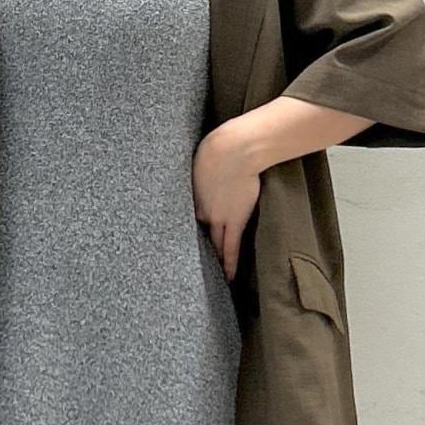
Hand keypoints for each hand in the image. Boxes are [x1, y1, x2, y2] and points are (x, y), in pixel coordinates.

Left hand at [192, 118, 261, 281]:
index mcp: (193, 196)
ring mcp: (218, 218)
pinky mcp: (235, 221)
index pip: (193, 217)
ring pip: (215, 245)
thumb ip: (204, 169)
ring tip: (215, 278)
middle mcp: (202, 211)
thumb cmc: (220, 146)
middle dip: (196, 250)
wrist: (233, 149)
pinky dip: (230, 264)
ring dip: (215, 261)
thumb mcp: (203, 159)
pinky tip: (229, 278)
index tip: (190, 235)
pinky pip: (231, 248)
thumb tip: (206, 166)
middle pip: (198, 234)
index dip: (193, 226)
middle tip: (192, 268)